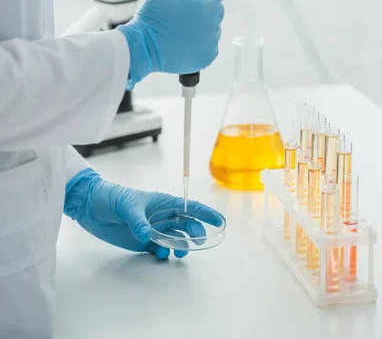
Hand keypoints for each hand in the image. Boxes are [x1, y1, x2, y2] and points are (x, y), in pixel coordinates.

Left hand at [64, 168, 224, 258]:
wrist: (91, 206)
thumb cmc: (112, 197)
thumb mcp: (127, 206)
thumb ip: (138, 221)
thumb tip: (147, 236)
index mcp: (164, 203)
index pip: (191, 208)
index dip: (207, 214)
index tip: (220, 222)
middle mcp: (162, 217)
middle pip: (187, 226)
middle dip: (195, 234)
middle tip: (195, 242)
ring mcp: (153, 229)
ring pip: (176, 239)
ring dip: (180, 246)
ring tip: (178, 252)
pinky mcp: (143, 241)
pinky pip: (160, 250)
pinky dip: (164, 254)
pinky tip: (161, 255)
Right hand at [117, 0, 226, 88]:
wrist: (144, 48)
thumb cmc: (153, 17)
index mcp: (205, 6)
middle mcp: (213, 25)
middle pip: (218, 10)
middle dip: (205, 8)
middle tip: (185, 11)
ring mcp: (211, 43)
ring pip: (214, 28)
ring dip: (204, 25)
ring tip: (183, 27)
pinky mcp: (207, 57)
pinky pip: (211, 45)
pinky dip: (202, 42)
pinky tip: (186, 40)